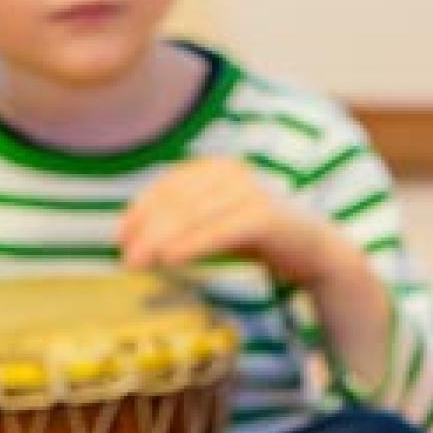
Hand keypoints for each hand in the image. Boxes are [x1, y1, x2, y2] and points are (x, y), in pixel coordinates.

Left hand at [120, 156, 343, 282]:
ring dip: (160, 240)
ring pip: (194, 215)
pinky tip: (170, 259)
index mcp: (217, 168)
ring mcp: (251, 192)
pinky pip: (221, 230)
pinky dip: (193, 244)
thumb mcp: (214, 223)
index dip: (138, 211)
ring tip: (138, 263)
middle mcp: (233, 173)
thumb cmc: (256, 238)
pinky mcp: (266, 216)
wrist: (313, 249)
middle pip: (177, 201)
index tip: (118, 239)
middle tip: (125, 260)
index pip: (168, 186)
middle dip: (145, 231)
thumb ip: (180, 221)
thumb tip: (127, 236)